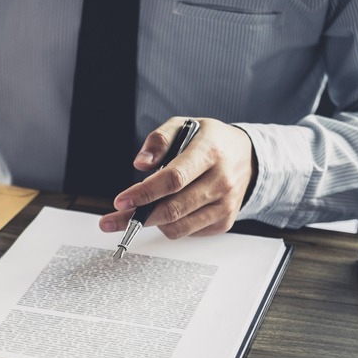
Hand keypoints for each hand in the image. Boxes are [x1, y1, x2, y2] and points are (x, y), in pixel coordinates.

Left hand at [99, 117, 257, 237]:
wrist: (247, 157)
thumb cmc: (209, 141)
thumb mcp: (183, 126)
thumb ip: (159, 140)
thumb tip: (140, 164)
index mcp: (210, 153)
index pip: (173, 179)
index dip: (144, 193)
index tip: (121, 201)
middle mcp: (221, 181)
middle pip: (173, 209)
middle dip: (137, 218)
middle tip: (110, 221)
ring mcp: (225, 205)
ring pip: (178, 227)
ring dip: (152, 223)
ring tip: (140, 212)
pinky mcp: (224, 222)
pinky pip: (187, 232)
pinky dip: (171, 225)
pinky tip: (169, 210)